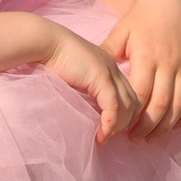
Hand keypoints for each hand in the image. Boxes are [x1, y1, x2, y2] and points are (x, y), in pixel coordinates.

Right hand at [41, 21, 140, 144]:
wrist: (46, 42)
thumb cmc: (53, 59)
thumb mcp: (76, 76)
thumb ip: (86, 89)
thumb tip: (87, 111)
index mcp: (109, 67)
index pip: (128, 94)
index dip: (125, 114)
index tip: (112, 129)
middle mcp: (114, 68)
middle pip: (133, 101)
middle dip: (125, 123)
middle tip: (109, 137)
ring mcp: (109, 71)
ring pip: (127, 106)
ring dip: (118, 127)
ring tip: (104, 138)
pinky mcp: (100, 77)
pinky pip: (112, 106)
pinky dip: (109, 123)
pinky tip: (101, 134)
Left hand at [100, 0, 180, 140]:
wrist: (169, 3)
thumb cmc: (139, 20)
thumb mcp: (119, 32)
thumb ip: (107, 52)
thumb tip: (89, 74)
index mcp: (147, 55)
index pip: (140, 95)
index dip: (131, 116)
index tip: (121, 128)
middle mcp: (169, 62)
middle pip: (160, 105)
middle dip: (147, 127)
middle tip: (134, 139)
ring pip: (180, 105)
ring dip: (166, 126)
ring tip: (151, 138)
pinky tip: (175, 126)